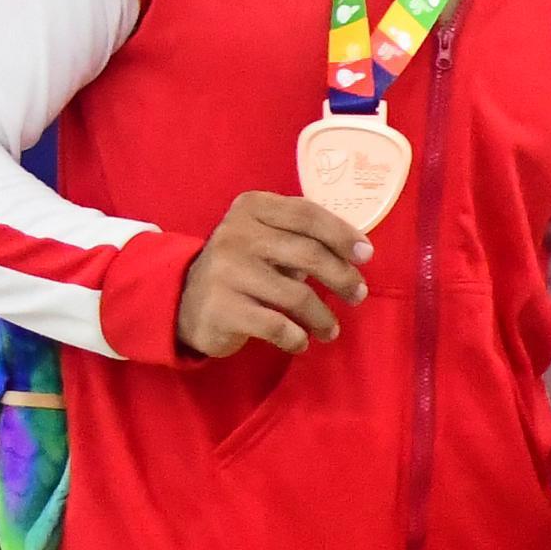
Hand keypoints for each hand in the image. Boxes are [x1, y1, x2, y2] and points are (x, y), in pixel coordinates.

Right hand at [177, 193, 369, 356]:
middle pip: (308, 254)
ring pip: (296, 295)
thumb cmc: (243, 267)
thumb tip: (358, 252)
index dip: (342, 234)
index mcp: (251, 208)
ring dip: (323, 317)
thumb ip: (302, 237)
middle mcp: (235, 234)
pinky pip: (276, 326)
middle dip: (342, 277)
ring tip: (330, 329)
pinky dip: (296, 338)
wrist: (184, 301)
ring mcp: (226, 271)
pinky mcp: (222, 308)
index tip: (366, 255)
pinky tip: (300, 342)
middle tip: (358, 295)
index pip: (307, 214)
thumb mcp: (266, 239)